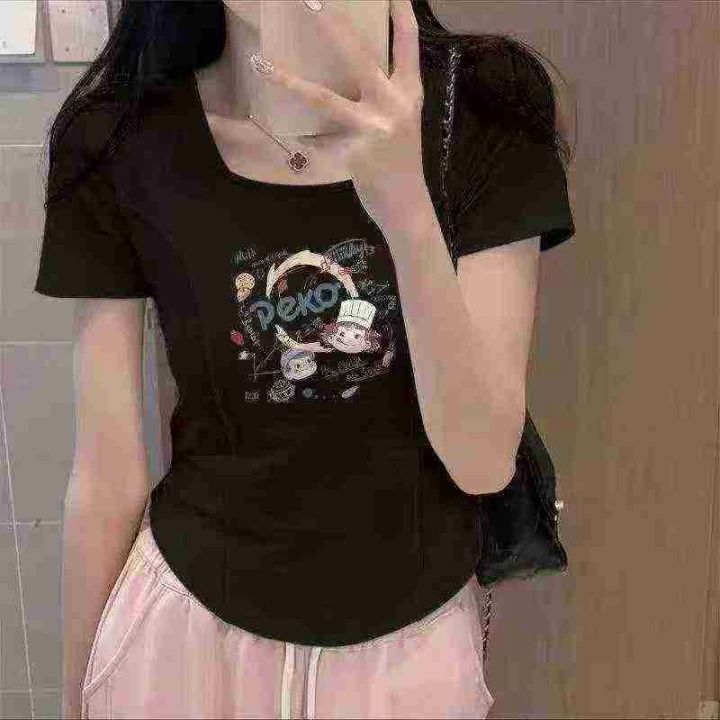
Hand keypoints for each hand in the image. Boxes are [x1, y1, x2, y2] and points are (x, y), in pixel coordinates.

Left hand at [252, 0, 428, 236]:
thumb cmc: (400, 162)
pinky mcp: (355, 153)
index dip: (400, 12)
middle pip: (358, 55)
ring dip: (288, 81)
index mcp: (409, 92)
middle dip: (331, 25)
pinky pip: (319, 140)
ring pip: (323, 98)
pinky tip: (297, 140)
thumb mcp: (401, 121)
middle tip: (308, 0)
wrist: (406, 205)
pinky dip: (307, 140)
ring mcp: (374, 128)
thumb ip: (382, 94)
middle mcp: (394, 104)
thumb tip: (345, 74)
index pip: (407, 42)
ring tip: (261, 64)